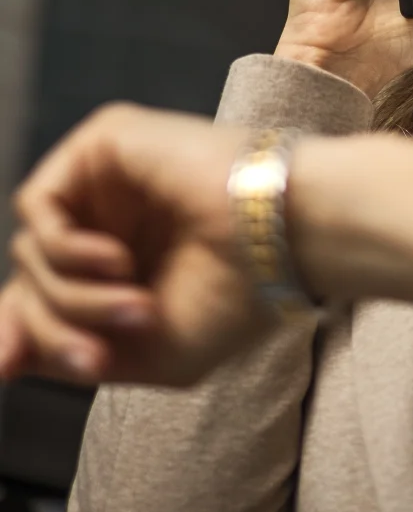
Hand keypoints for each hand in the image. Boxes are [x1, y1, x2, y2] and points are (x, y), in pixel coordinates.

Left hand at [0, 103, 270, 386]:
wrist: (287, 234)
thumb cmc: (240, 293)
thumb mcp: (146, 350)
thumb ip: (65, 349)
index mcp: (132, 258)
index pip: (45, 295)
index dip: (23, 333)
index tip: (10, 370)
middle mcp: (115, 216)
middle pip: (31, 281)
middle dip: (57, 327)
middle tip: (103, 353)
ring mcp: (110, 179)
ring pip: (32, 251)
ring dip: (71, 296)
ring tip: (134, 302)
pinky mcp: (107, 141)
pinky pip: (38, 204)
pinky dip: (63, 248)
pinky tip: (116, 260)